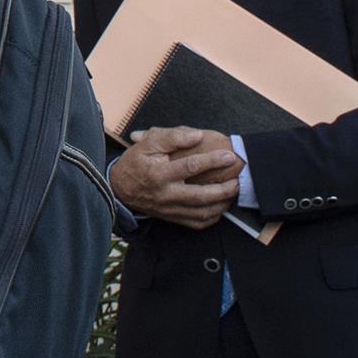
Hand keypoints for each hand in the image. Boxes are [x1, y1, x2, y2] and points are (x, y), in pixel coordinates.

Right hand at [110, 126, 240, 229]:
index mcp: (159, 174)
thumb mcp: (147, 143)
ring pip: (202, 212)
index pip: (190, 167)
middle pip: (200, 195)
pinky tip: (220, 206)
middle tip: (238, 180)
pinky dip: (212, 217)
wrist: (120, 188)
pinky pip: (197, 223)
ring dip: (222, 204)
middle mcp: (165, 194)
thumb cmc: (136, 162)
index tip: (229, 155)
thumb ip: (171, 136)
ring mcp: (169, 209)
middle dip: (223, 189)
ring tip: (233, 192)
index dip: (212, 160)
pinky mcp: (172, 218)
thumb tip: (197, 135)